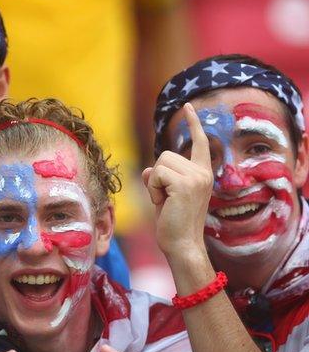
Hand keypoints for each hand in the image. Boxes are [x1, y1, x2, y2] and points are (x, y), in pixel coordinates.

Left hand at [142, 103, 212, 256]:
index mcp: (202, 174)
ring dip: (155, 183)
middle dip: (157, 176)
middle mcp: (203, 172)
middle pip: (166, 154)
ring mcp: (197, 177)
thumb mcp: (164, 195)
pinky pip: (156, 174)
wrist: (182, 244)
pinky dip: (153, 188)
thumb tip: (149, 170)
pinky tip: (163, 202)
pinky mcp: (186, 184)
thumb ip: (159, 179)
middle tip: (165, 199)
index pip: (199, 143)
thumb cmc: (172, 223)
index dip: (193, 124)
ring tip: (165, 201)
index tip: (189, 106)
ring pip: (160, 163)